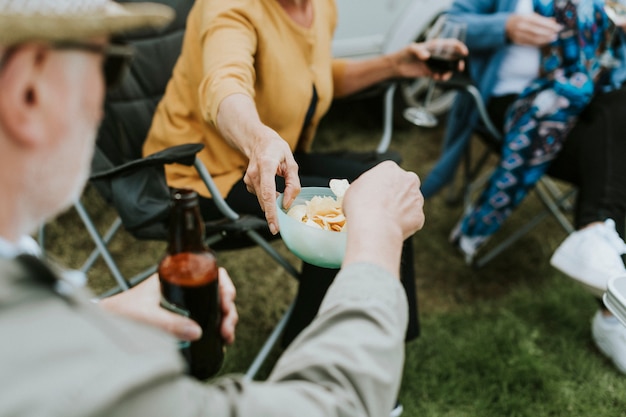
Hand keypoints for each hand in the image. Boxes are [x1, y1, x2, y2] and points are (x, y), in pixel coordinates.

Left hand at [99, 269, 237, 343]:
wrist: (107, 323)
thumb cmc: (121, 312)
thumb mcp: (146, 316)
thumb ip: (169, 323)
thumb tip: (196, 332)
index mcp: (176, 276)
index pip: (210, 273)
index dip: (224, 284)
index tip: (227, 299)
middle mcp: (184, 288)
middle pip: (216, 292)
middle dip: (228, 309)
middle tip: (227, 326)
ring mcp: (185, 303)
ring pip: (214, 307)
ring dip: (225, 320)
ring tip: (226, 336)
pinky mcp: (183, 318)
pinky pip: (206, 319)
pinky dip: (216, 327)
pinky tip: (219, 338)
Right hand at [242, 125, 300, 234]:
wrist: (257, 140)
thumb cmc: (276, 149)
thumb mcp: (291, 162)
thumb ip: (293, 183)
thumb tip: (287, 203)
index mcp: (266, 165)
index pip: (268, 193)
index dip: (272, 212)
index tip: (275, 226)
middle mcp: (254, 174)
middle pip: (264, 201)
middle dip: (272, 215)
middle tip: (280, 228)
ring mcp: (249, 179)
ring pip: (262, 200)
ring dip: (272, 206)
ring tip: (281, 201)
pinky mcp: (248, 183)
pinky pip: (261, 196)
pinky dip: (268, 198)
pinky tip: (274, 190)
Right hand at [342, 161, 423, 274]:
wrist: (374, 226)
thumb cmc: (361, 206)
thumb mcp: (354, 188)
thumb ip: (365, 187)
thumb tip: (364, 195)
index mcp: (390, 168)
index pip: (389, 173)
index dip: (382, 184)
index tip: (376, 193)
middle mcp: (408, 180)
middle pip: (405, 185)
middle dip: (397, 193)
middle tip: (384, 205)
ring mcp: (416, 198)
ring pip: (410, 203)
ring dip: (402, 209)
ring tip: (385, 219)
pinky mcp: (419, 216)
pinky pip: (412, 219)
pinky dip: (404, 224)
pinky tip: (391, 227)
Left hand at [393, 40, 467, 79]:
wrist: (397, 66)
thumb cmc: (404, 53)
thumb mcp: (411, 49)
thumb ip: (419, 51)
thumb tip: (427, 57)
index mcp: (435, 46)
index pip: (451, 44)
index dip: (459, 47)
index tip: (464, 53)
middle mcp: (436, 54)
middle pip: (452, 57)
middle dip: (458, 62)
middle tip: (459, 68)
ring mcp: (434, 63)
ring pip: (447, 68)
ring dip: (449, 72)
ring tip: (444, 76)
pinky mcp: (430, 72)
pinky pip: (439, 75)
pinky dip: (440, 77)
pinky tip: (437, 78)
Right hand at [505, 13, 562, 45]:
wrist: (506, 26)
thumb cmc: (521, 19)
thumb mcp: (530, 16)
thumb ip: (542, 18)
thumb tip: (554, 21)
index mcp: (525, 18)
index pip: (540, 22)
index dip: (550, 25)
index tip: (558, 27)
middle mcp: (521, 26)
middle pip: (537, 31)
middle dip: (549, 33)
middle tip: (557, 34)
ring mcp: (519, 35)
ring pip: (534, 38)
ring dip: (545, 39)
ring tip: (553, 38)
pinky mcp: (518, 41)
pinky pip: (530, 43)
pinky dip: (539, 43)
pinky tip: (545, 42)